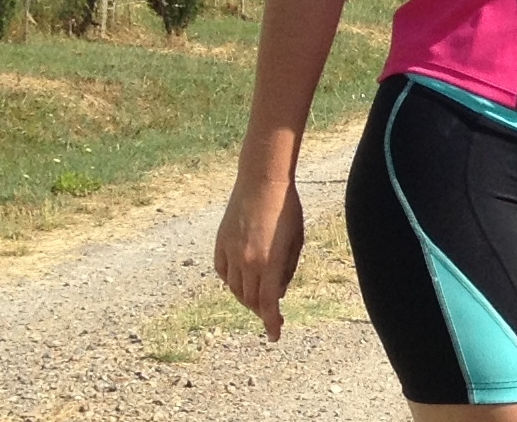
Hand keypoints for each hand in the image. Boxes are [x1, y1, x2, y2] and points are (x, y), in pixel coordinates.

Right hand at [213, 177, 305, 340]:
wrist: (262, 181)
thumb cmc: (287, 209)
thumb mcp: (296, 241)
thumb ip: (287, 269)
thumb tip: (276, 292)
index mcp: (269, 262)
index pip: (268, 303)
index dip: (271, 322)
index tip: (275, 335)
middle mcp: (247, 261)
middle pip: (251, 299)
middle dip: (262, 310)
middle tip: (272, 314)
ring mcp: (230, 253)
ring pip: (235, 289)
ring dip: (247, 298)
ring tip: (259, 298)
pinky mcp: (220, 244)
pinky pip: (223, 272)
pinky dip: (232, 282)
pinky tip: (241, 281)